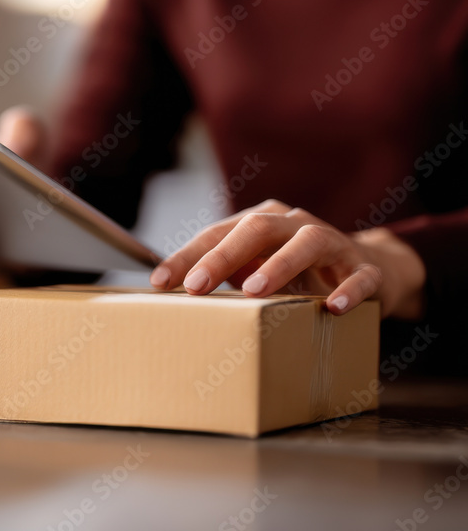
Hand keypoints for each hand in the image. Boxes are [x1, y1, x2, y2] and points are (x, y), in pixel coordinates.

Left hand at [148, 199, 426, 318]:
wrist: (371, 271)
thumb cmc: (298, 273)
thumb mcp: (257, 271)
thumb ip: (224, 278)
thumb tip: (171, 298)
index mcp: (262, 223)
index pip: (217, 233)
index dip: (187, 256)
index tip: (159, 282)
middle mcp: (295, 225)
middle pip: (256, 229)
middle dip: (223, 256)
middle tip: (195, 285)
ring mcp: (334, 244)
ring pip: (307, 243)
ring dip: (279, 265)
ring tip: (255, 290)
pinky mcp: (366, 270)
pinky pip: (360, 276)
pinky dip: (348, 290)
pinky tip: (333, 307)